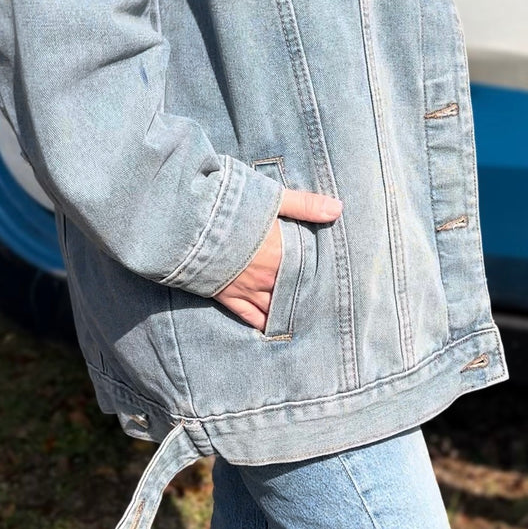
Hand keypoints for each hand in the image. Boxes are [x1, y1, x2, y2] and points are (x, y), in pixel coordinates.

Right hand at [213, 187, 341, 330]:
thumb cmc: (231, 207)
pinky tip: (268, 329)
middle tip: (320, 311)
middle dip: (303, 299)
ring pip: (273, 308)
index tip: (333, 288)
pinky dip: (260, 323)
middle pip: (292, 293)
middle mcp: (268, 277)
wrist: (189, 223)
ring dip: (285, 312)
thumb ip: (304, 205)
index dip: (319, 279)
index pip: (308, 272)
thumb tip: (338, 208)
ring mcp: (246, 289)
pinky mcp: (225, 295)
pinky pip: (247, 315)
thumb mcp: (272, 199)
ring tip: (298, 321)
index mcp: (282, 254)